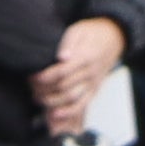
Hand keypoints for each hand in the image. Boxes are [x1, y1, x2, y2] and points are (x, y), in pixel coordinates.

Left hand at [32, 14, 127, 137]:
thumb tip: (61, 57)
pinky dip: (68, 112)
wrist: (113, 38)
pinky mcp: (94, 90)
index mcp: (86, 57)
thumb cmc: (91, 33)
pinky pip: (82, 105)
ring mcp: (93, 83)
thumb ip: (68, 43)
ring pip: (72, 98)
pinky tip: (54, 115)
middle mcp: (90, 72)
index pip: (63, 71)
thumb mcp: (78, 30)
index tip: (33, 77)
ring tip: (37, 98)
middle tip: (31, 87)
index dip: (45, 77)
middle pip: (65, 87)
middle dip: (44, 90)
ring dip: (52, 102)